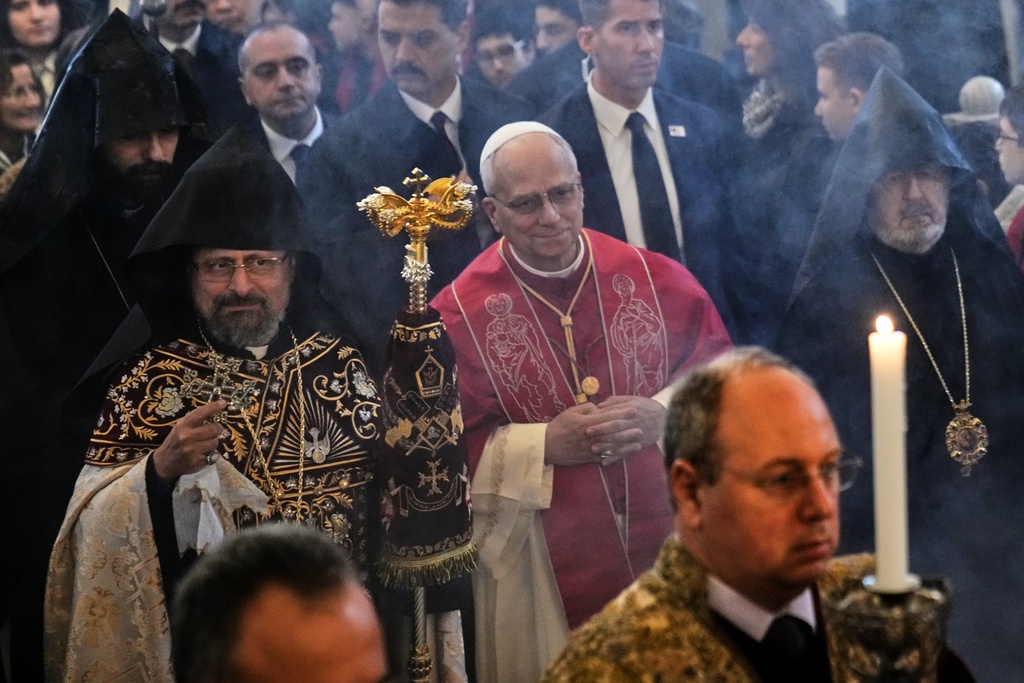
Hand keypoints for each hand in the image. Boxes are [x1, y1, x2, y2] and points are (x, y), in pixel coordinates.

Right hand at [152, 400, 227, 480]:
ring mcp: (192, 450)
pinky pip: (214, 455)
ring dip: (213, 442)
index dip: (213, 407)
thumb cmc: (175, 442)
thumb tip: (213, 411)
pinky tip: (203, 454)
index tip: (223, 403)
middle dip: (216, 429)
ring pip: (215, 442)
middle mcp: (187, 437)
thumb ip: (194, 420)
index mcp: (182, 425)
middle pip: (214, 428)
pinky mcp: (197, 462)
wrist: (164, 463)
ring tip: (204, 444)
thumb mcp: (180, 427)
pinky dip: (211, 454)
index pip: (200, 413)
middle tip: (213, 431)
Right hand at [544, 397, 663, 466]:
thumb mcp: (570, 412)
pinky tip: (625, 453)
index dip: (622, 413)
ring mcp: (591, 448)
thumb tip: (598, 408)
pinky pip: (605, 456)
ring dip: (626, 443)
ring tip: (638, 441)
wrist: (547, 446)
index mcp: (587, 422)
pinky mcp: (589, 458)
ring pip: (612, 445)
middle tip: (642, 426)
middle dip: (628, 429)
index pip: (608, 417)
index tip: (634, 410)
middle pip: (613, 432)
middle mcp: (591, 436)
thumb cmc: (558, 427)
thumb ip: (586, 409)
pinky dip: (617, 455)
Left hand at [584, 396, 667, 464]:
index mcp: (630, 411)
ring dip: (607, 446)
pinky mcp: (638, 446)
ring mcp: (636, 436)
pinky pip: (625, 453)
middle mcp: (633, 424)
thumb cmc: (645, 407)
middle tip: (588, 433)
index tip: (588, 422)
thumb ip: (615, 401)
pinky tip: (604, 462)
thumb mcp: (632, 399)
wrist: (665, 419)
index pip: (614, 415)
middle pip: (616, 428)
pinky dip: (615, 458)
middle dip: (602, 431)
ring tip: (594, 449)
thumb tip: (598, 405)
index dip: (602, 419)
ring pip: (620, 442)